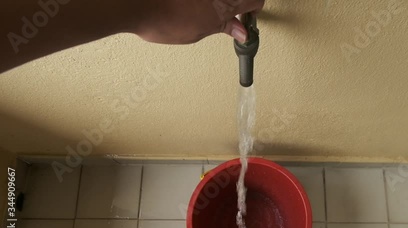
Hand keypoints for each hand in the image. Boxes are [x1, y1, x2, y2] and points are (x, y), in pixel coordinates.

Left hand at [134, 0, 263, 43]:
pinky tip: (193, 5)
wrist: (137, 5)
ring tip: (204, 9)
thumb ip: (223, 28)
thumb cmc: (164, 20)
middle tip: (227, 15)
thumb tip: (240, 31)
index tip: (246, 17)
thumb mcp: (199, 32)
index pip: (256, 0)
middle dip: (238, 4)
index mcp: (226, 4)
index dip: (253, 9)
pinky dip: (204, 2)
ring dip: (220, 2)